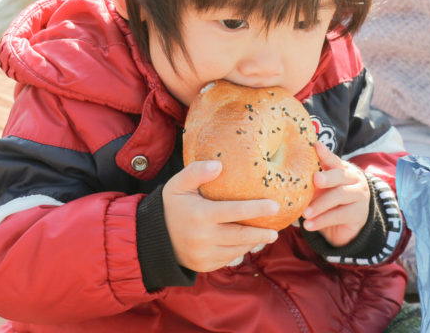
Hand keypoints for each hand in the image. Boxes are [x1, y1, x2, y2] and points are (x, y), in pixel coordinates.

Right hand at [162, 160, 279, 271]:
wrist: (153, 237)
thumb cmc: (171, 206)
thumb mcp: (178, 184)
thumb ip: (196, 171)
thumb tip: (219, 164)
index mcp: (200, 215)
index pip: (234, 211)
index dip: (256, 209)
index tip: (275, 206)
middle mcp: (203, 237)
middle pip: (241, 235)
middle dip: (261, 233)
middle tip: (276, 230)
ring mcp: (203, 254)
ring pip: (237, 249)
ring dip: (252, 242)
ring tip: (266, 235)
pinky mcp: (204, 265)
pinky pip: (228, 258)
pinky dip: (239, 250)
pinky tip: (246, 242)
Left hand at [302, 141, 370, 246]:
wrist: (346, 226)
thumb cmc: (329, 202)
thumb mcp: (320, 189)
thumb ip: (311, 181)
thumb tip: (286, 173)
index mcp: (342, 169)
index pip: (334, 160)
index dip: (325, 154)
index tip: (316, 146)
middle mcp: (353, 179)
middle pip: (340, 175)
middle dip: (327, 177)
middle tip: (315, 180)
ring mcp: (359, 195)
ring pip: (340, 195)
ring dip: (320, 204)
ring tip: (304, 213)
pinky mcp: (358, 213)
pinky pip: (340, 215)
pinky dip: (322, 220)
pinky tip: (309, 225)